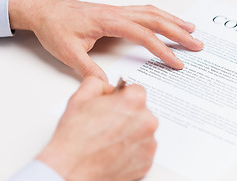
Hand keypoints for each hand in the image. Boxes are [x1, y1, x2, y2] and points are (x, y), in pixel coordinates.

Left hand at [8, 0, 202, 79]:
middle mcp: (117, 13)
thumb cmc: (55, 27)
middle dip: (179, 33)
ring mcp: (118, 11)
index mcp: (109, 21)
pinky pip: (144, 11)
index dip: (162, 50)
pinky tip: (167, 21)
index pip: (143, 36)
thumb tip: (108, 86)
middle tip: (197, 44)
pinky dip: (161, 16)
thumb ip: (89, 70)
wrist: (43, 10)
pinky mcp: (117, 13)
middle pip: (155, 20)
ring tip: (191, 29)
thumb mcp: (68, 52)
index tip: (177, 62)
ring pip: (152, 13)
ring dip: (173, 20)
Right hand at [37, 77, 157, 180]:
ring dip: (131, 132)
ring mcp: (148, 143)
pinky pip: (142, 150)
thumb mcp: (80, 98)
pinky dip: (132, 150)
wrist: (71, 171)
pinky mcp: (147, 161)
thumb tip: (106, 85)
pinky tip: (114, 151)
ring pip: (142, 131)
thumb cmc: (74, 138)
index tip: (115, 104)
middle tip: (108, 124)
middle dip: (127, 115)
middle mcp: (147, 121)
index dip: (123, 97)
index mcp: (133, 101)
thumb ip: (97, 83)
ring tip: (109, 140)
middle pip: (141, 111)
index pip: (136, 91)